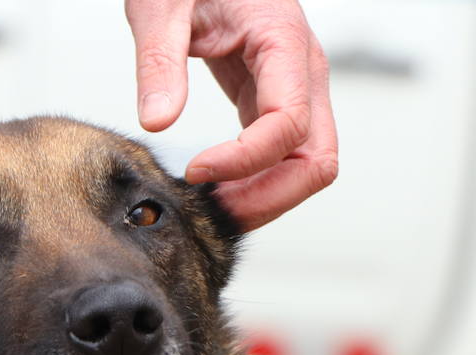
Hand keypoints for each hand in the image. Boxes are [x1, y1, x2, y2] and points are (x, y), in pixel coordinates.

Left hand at [126, 0, 337, 230]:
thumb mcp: (162, 4)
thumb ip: (160, 61)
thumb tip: (158, 122)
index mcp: (283, 39)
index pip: (288, 123)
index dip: (245, 160)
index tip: (195, 172)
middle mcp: (303, 69)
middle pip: (317, 160)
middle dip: (268, 197)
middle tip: (211, 212)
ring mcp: (296, 88)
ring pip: (307, 166)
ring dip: (266, 197)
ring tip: (211, 206)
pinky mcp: (273, 99)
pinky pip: (284, 156)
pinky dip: (257, 181)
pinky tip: (216, 187)